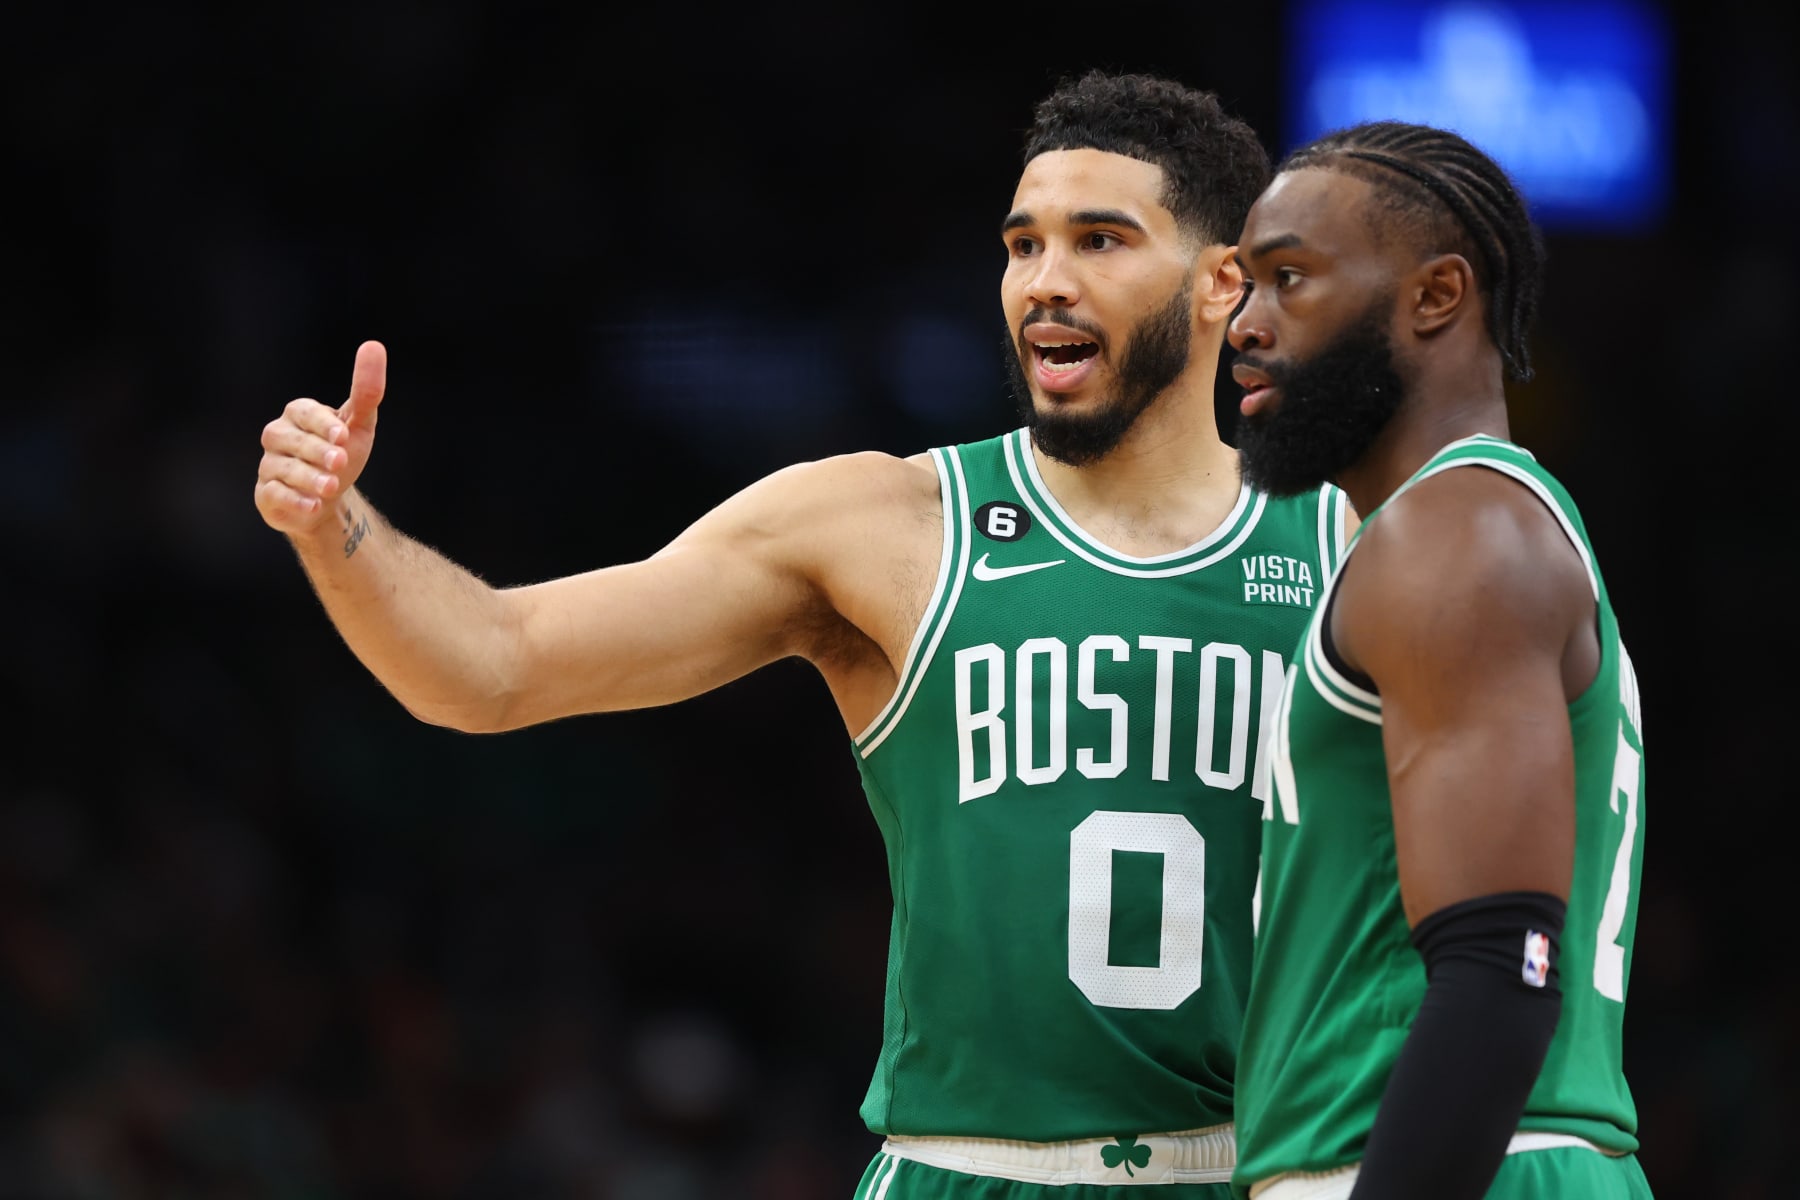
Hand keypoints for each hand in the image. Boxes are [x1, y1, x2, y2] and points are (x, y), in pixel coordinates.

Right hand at [254, 340, 386, 535]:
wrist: (328, 498)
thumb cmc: (341, 453)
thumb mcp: (358, 424)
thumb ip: (366, 391)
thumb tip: (374, 345)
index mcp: (298, 415)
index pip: (305, 413)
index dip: (323, 424)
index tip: (343, 435)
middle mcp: (278, 436)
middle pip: (294, 441)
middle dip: (318, 451)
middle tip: (340, 462)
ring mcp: (269, 465)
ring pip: (283, 468)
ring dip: (309, 478)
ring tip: (331, 487)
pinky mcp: (266, 494)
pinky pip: (274, 494)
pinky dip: (294, 500)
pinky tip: (313, 505)